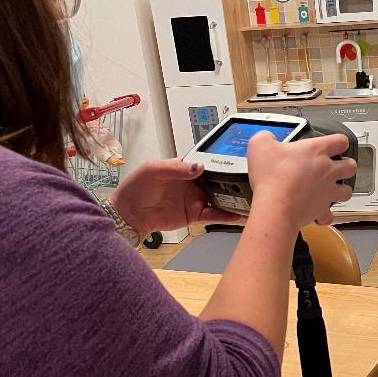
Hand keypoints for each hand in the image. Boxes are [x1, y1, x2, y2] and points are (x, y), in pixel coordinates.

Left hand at [111, 159, 242, 235]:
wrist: (128, 215)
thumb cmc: (136, 188)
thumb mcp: (152, 170)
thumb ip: (176, 168)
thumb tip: (199, 166)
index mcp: (184, 167)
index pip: (208, 162)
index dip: (222, 161)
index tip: (236, 162)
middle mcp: (193, 182)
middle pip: (218, 179)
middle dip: (232, 179)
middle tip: (248, 180)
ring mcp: (195, 199)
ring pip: (219, 197)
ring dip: (233, 197)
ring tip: (249, 197)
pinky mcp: (195, 215)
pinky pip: (214, 214)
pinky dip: (226, 215)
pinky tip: (238, 214)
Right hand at [247, 132, 356, 227]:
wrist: (276, 205)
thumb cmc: (273, 177)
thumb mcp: (261, 145)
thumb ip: (266, 138)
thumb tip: (266, 138)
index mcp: (317, 150)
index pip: (340, 141)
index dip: (338, 142)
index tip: (334, 144)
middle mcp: (327, 170)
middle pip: (350, 165)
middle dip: (346, 166)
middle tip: (337, 166)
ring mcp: (327, 191)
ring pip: (347, 191)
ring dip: (342, 190)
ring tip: (332, 190)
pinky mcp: (321, 209)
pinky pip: (330, 215)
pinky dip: (326, 215)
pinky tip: (318, 214)